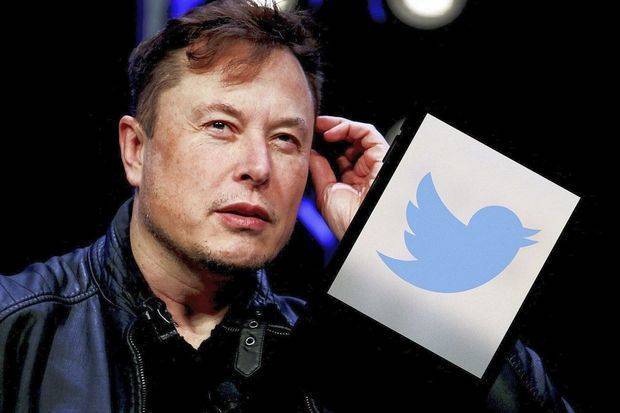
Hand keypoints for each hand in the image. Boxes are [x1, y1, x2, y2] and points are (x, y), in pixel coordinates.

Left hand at [309, 116, 388, 240]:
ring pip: (357, 134)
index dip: (324, 144)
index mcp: (353, 183)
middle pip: (348, 142)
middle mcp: (365, 172)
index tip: (308, 138)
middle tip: (312, 127)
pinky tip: (331, 132)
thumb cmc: (347, 221)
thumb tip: (311, 151)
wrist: (360, 229)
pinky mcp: (382, 156)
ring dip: (336, 126)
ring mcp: (373, 163)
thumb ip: (319, 170)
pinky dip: (348, 127)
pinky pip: (367, 133)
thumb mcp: (325, 192)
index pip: (339, 155)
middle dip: (329, 131)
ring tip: (319, 127)